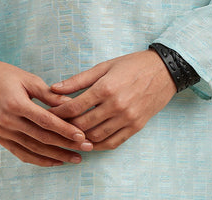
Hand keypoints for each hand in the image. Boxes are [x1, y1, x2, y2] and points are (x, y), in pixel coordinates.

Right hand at [0, 61, 92, 166]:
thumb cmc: (5, 75)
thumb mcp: (28, 79)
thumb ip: (49, 95)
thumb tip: (72, 105)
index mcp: (15, 104)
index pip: (46, 121)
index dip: (65, 130)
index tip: (82, 135)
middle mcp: (7, 121)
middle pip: (42, 138)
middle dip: (66, 145)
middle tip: (86, 148)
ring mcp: (2, 132)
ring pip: (33, 149)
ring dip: (55, 156)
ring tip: (75, 158)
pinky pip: (21, 153)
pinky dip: (39, 159)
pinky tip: (54, 161)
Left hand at [50, 50, 175, 150]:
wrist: (164, 71)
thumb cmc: (132, 65)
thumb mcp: (104, 66)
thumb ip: (79, 79)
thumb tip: (54, 88)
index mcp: (106, 87)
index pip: (74, 107)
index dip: (58, 112)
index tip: (47, 113)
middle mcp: (116, 105)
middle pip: (83, 124)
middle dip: (65, 127)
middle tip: (53, 127)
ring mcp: (127, 118)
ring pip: (96, 136)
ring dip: (80, 138)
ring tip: (68, 136)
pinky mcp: (136, 127)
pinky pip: (112, 143)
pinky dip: (98, 145)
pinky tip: (88, 143)